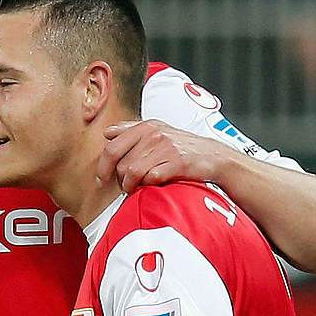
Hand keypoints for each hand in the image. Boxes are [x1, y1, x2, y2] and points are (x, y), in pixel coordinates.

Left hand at [97, 120, 233, 192]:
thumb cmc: (182, 146)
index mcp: (146, 126)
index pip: (112, 146)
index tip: (102, 178)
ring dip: (131, 185)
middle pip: (121, 163)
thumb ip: (132, 130)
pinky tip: (152, 186)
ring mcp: (166, 148)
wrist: (213, 156)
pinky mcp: (177, 162)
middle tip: (122, 187)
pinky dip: (148, 185)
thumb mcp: (158, 131)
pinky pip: (151, 178)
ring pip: (133, 172)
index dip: (103, 166)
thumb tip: (107, 133)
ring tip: (135, 188)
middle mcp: (154, 135)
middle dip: (118, 179)